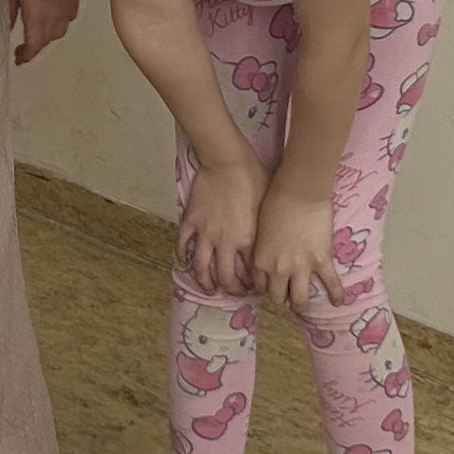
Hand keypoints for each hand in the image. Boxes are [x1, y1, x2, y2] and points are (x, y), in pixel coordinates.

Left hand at [8, 0, 79, 63]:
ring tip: (36, 30)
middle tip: (23, 46)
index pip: (34, 45)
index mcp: (38, 15)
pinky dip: (60, 21)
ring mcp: (69, 5)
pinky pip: (69, 16)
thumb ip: (10, 11)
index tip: (18, 58)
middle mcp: (57, 14)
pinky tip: (51, 13)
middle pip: (48, 40)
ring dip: (48, 34)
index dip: (26, 55)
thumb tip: (8, 28)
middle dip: (36, 45)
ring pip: (60, 30)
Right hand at [179, 149, 264, 295]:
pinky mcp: (191, 221)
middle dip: (230, 289)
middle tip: (234, 292)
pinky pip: (183, 245)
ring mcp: (205, 232)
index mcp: (248, 239)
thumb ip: (266, 231)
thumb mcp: (268, 208)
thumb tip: (271, 246)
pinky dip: (182, 257)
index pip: (251, 272)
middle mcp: (225, 241)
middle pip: (224, 277)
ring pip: (201, 267)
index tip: (256, 286)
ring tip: (209, 288)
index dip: (254, 283)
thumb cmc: (254, 178)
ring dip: (204, 282)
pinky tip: (185, 263)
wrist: (228, 161)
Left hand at [249, 180, 339, 316]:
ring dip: (300, 305)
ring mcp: (301, 267)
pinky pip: (330, 283)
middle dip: (281, 297)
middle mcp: (278, 270)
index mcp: (260, 261)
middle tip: (286, 296)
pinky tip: (338, 302)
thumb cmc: (273, 201)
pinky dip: (336, 294)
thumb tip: (267, 254)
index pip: (259, 286)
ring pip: (300, 298)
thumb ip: (262, 247)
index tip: (269, 287)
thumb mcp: (258, 229)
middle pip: (278, 296)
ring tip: (302, 307)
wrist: (299, 191)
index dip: (264, 287)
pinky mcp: (322, 260)